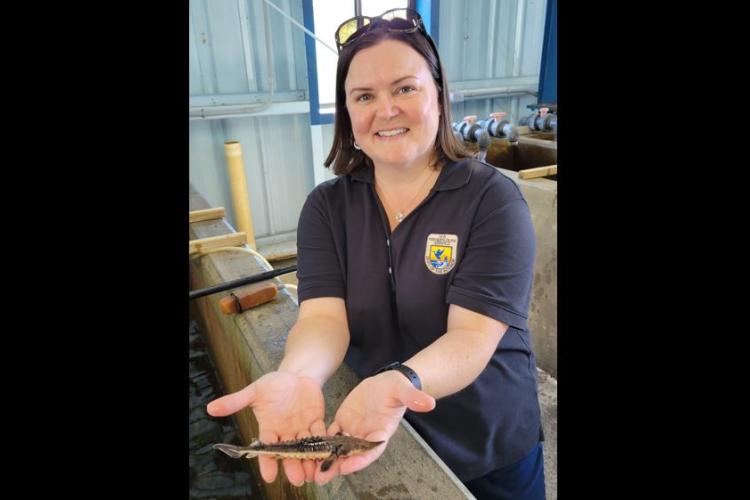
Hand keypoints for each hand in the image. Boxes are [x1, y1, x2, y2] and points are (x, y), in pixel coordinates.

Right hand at [206, 371, 325, 485]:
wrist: (296, 375)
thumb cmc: (274, 384)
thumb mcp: (254, 391)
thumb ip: (236, 401)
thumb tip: (210, 408)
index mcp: (269, 428)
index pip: (267, 449)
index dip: (268, 462)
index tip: (269, 476)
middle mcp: (286, 433)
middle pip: (290, 453)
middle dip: (293, 466)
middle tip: (298, 480)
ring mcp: (302, 428)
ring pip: (306, 447)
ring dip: (310, 460)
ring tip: (314, 473)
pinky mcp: (316, 421)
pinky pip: (321, 433)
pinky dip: (324, 441)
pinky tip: (328, 451)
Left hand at [315, 371, 435, 483]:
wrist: (386, 382)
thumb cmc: (396, 387)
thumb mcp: (403, 390)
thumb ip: (413, 397)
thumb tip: (430, 402)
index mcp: (382, 432)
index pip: (371, 450)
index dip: (360, 459)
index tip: (348, 466)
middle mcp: (366, 436)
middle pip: (352, 455)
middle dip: (337, 466)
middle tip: (322, 476)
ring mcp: (354, 430)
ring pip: (338, 448)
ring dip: (326, 459)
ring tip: (311, 470)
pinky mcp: (343, 422)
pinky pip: (330, 435)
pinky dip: (320, 442)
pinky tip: (307, 448)